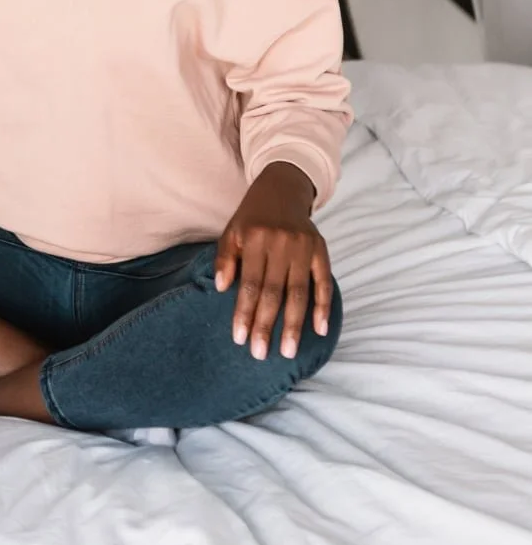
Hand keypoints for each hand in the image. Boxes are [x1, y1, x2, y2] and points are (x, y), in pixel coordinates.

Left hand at [214, 162, 331, 360]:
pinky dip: (323, 306)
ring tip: (289, 350)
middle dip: (266, 325)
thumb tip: (220, 288)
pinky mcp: (321, 250)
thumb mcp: (231, 232)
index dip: (244, 312)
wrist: (281, 191)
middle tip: (261, 353)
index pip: (249, 284)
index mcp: (254, 239)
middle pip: (273, 292)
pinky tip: (320, 329)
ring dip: (294, 324)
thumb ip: (225, 258)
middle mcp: (280, 244)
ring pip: (299, 292)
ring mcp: (303, 247)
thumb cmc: (251, 218)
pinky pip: (323, 282)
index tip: (239, 338)